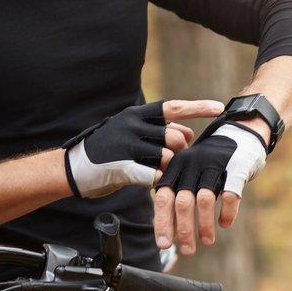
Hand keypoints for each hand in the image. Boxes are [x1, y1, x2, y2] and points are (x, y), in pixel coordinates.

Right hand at [63, 99, 222, 197]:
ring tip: (156, 173)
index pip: (173, 107)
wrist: (72, 169)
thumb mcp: (132, 133)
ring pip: (165, 158)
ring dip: (167, 169)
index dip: (197, 107)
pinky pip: (151, 175)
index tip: (219, 108)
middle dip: (180, 152)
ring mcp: (124, 145)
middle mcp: (131, 125)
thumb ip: (159, 131)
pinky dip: (156, 181)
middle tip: (173, 161)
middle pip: (173, 137)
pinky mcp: (119, 166)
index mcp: (136, 114)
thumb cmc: (108, 151)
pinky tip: (151, 183)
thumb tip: (188, 132)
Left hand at [152, 121, 267, 254]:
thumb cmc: (211, 162)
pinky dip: (227, 213)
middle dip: (183, 230)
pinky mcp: (237, 168)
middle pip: (182, 202)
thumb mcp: (189, 172)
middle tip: (187, 251)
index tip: (164, 245)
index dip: (162, 222)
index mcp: (177, 167)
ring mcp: (215, 165)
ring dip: (204, 226)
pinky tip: (225, 224)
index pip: (164, 197)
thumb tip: (166, 230)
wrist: (242, 133)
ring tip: (206, 242)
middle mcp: (193, 165)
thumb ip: (177, 194)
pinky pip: (230, 195)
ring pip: (204, 200)